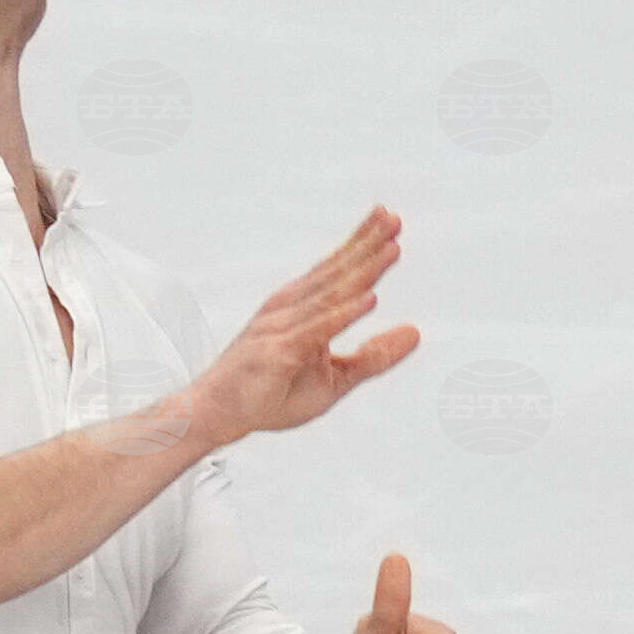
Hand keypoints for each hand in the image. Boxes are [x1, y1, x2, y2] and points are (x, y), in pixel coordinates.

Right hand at [196, 205, 418, 441]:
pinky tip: (369, 299)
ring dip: (363, 270)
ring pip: (332, 294)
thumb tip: (416, 333)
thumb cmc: (269, 392)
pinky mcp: (280, 353)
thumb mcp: (335, 378)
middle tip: (393, 218)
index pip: (337, 271)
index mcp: (301, 307)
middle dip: (367, 243)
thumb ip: (374, 355)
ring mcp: (283, 328)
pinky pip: (318, 330)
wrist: (217, 415)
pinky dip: (345, 313)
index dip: (364, 245)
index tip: (390, 221)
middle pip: (336, 272)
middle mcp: (290, 308)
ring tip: (390, 249)